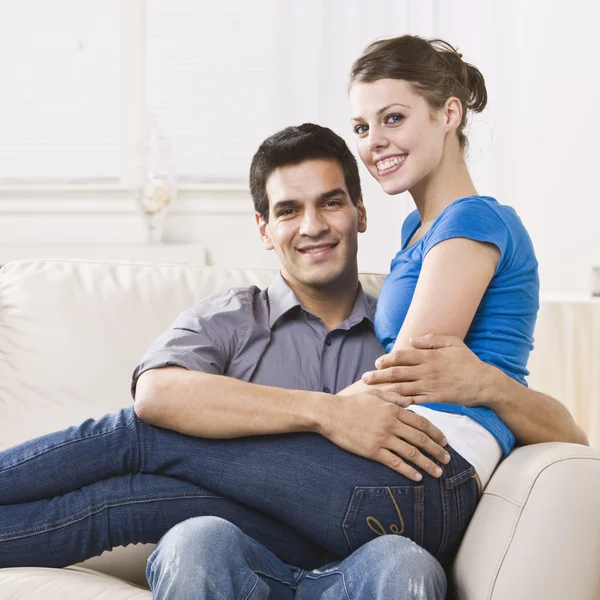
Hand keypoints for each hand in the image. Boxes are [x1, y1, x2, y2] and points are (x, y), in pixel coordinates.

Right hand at [318, 388, 450, 480]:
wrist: (330, 414)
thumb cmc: (351, 404)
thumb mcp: (374, 395)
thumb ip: (393, 397)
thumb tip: (409, 401)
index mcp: (393, 409)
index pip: (421, 422)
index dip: (435, 433)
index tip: (445, 441)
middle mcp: (391, 424)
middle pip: (420, 439)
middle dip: (437, 450)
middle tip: (448, 459)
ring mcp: (382, 438)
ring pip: (411, 453)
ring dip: (427, 464)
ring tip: (437, 472)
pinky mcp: (372, 451)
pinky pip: (394, 462)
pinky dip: (408, 471)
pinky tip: (417, 477)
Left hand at [361, 333, 491, 406]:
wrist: (484, 383)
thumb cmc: (468, 362)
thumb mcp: (453, 343)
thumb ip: (432, 340)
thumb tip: (411, 339)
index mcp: (429, 356)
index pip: (402, 356)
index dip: (387, 359)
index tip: (377, 363)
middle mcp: (426, 371)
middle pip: (397, 373)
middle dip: (379, 376)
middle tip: (364, 379)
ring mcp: (429, 386)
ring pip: (402, 388)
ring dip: (385, 390)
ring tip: (371, 393)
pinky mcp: (434, 399)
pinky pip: (414, 401)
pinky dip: (401, 403)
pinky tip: (389, 405)